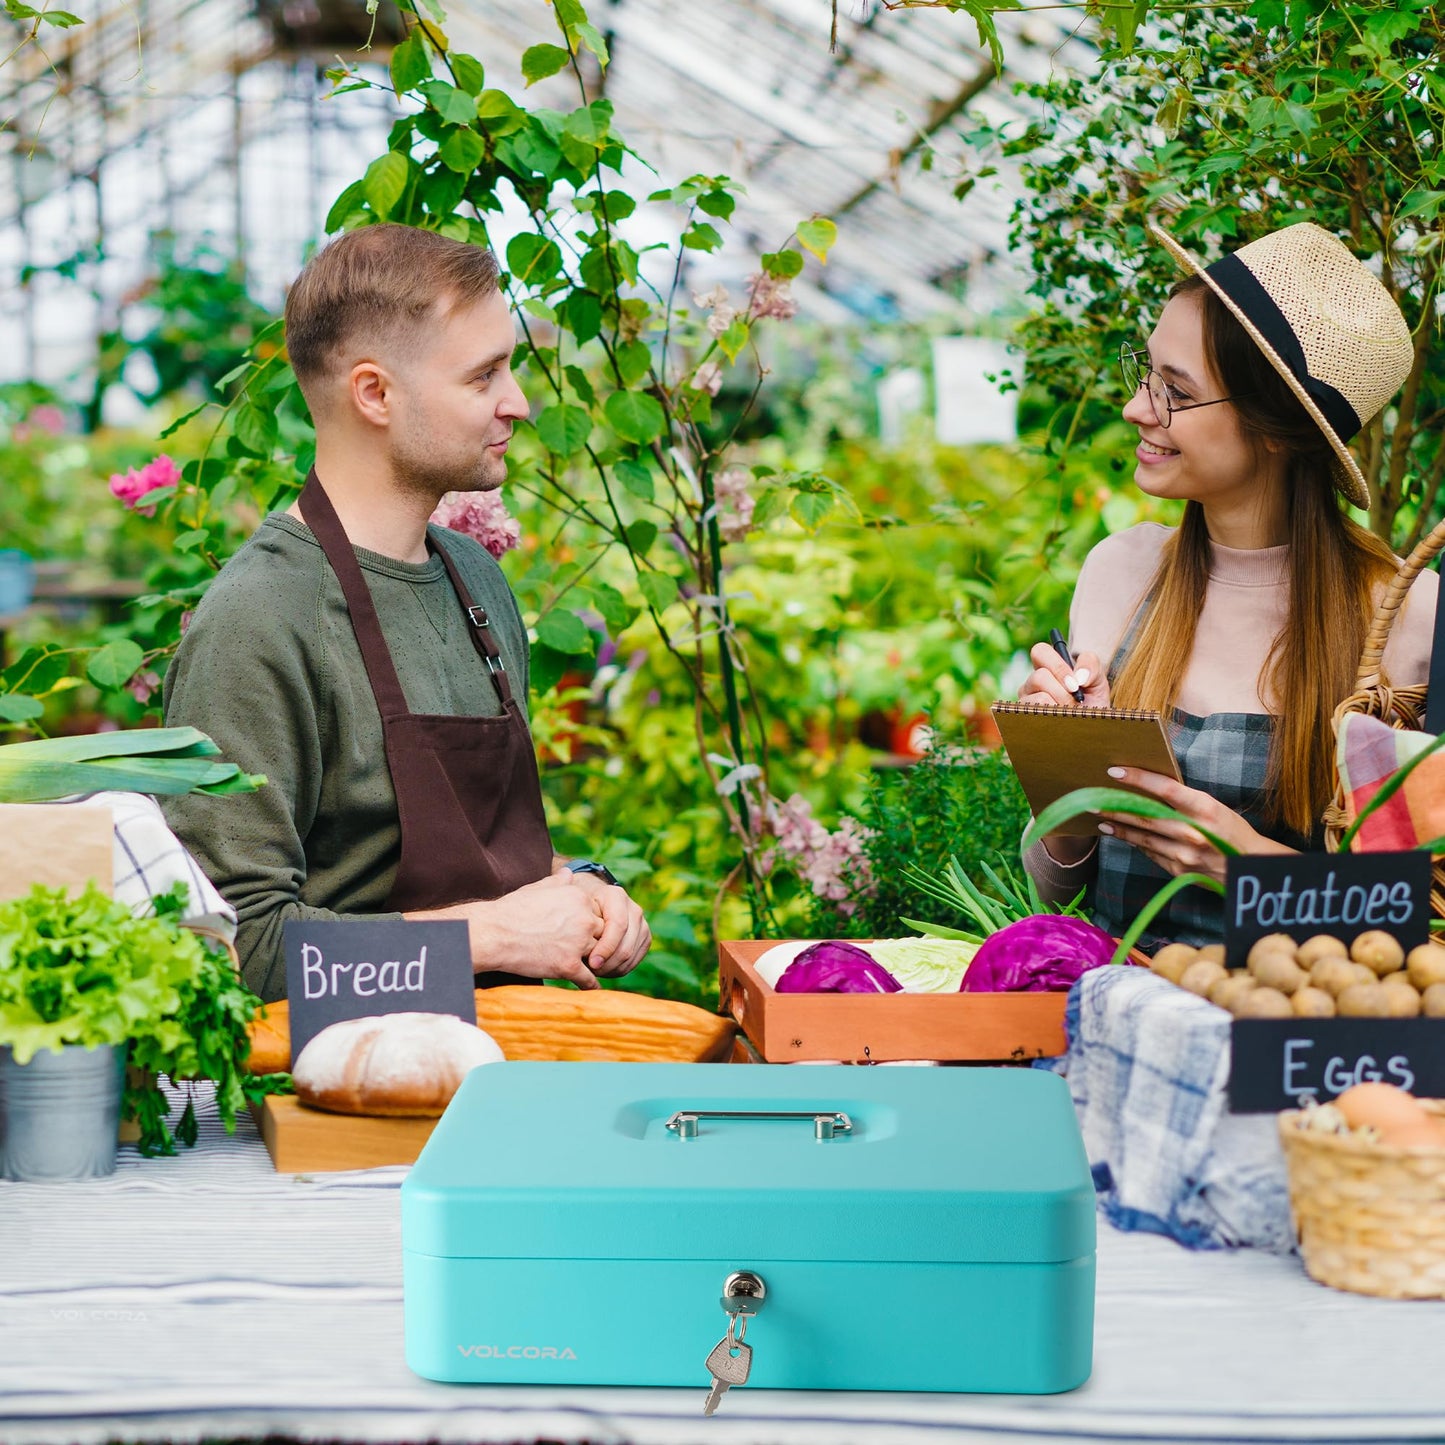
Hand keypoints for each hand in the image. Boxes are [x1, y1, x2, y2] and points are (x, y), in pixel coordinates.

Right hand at [423, 874, 606, 988]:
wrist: (494, 933)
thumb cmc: (512, 910)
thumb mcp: (538, 888)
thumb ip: (558, 882)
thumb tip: (568, 873)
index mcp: (579, 898)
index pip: (600, 913)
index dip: (593, 924)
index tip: (585, 933)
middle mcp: (584, 919)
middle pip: (605, 934)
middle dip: (598, 943)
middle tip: (594, 953)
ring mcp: (577, 943)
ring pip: (600, 955)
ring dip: (597, 963)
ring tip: (596, 971)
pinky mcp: (568, 965)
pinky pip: (588, 978)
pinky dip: (590, 984)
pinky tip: (588, 987)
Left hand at [567, 870, 651, 976]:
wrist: (592, 905)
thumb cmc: (576, 905)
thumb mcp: (571, 898)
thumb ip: (567, 890)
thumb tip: (565, 876)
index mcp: (616, 896)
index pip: (617, 926)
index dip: (605, 948)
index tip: (589, 964)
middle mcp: (633, 908)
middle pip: (626, 945)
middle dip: (608, 963)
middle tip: (590, 973)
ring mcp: (642, 923)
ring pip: (631, 954)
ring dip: (612, 968)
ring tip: (594, 973)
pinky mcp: (645, 937)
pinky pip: (636, 959)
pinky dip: (620, 969)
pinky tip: (604, 971)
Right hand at [1021, 642, 1108, 864]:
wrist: (1090, 757)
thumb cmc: (1094, 720)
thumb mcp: (1100, 692)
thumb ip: (1094, 671)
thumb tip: (1079, 675)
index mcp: (1049, 674)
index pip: (1040, 652)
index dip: (1058, 664)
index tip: (1077, 684)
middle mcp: (1030, 689)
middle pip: (1038, 674)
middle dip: (1061, 689)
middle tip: (1076, 706)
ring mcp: (1022, 710)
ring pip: (1034, 699)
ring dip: (1057, 710)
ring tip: (1069, 723)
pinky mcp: (1018, 730)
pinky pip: (1027, 721)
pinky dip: (1046, 726)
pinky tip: (1058, 735)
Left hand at [1096, 767, 1294, 882]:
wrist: (1250, 866)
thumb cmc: (1231, 830)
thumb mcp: (1213, 807)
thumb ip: (1184, 800)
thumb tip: (1149, 788)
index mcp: (1204, 809)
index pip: (1164, 788)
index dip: (1138, 779)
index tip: (1114, 771)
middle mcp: (1193, 832)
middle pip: (1145, 817)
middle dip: (1115, 807)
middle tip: (1091, 800)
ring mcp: (1184, 854)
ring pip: (1143, 838)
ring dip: (1118, 827)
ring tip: (1101, 818)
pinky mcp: (1179, 870)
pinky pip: (1151, 853)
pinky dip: (1135, 843)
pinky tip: (1121, 834)